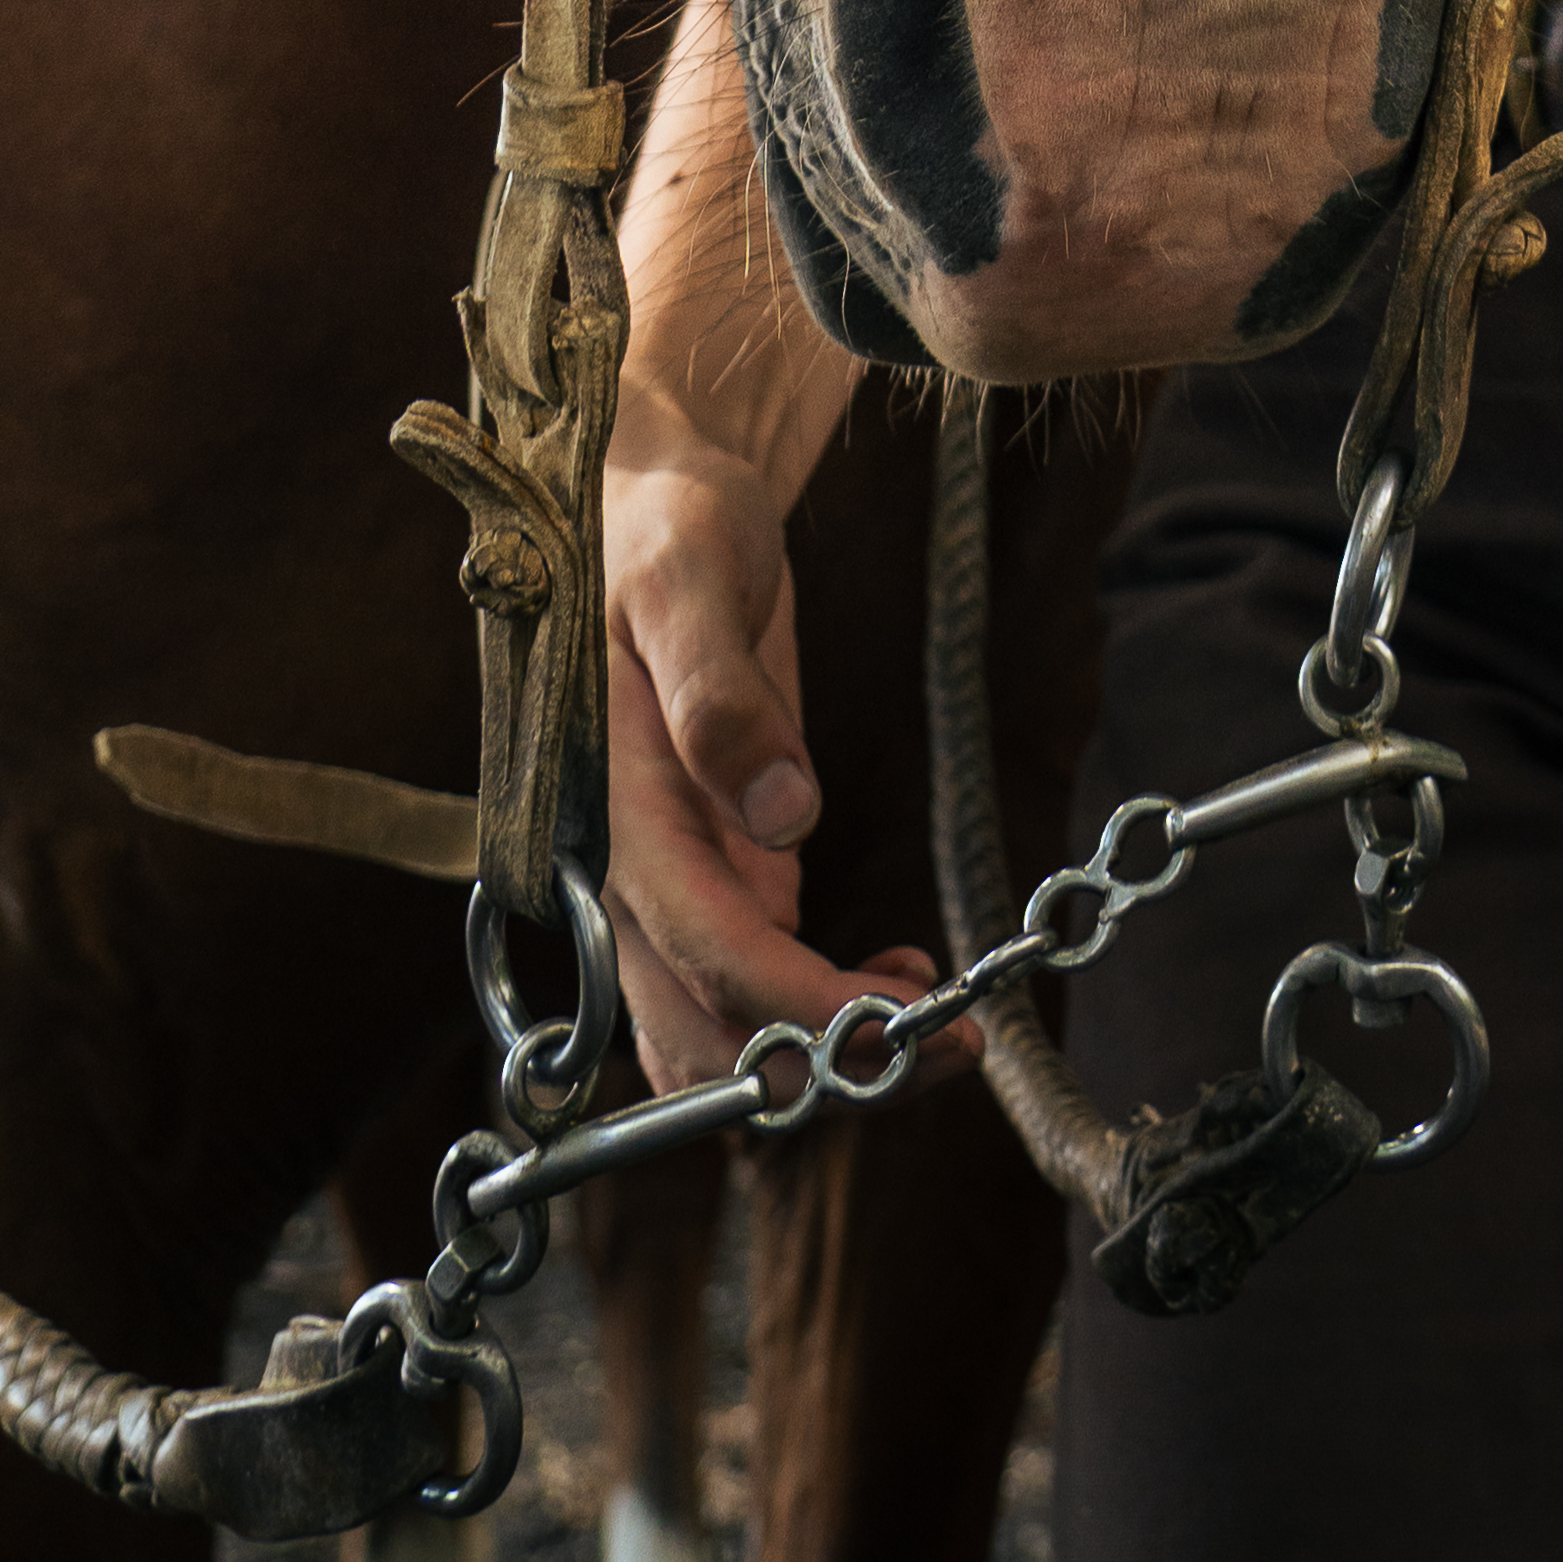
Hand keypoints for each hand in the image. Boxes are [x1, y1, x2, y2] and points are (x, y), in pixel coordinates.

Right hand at [599, 381, 977, 1095]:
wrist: (650, 500)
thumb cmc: (664, 525)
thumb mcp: (688, 577)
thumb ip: (719, 693)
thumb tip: (785, 812)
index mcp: (610, 810)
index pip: (702, 951)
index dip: (801, 1005)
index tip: (906, 1022)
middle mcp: (623, 872)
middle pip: (707, 1032)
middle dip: (822, 1062)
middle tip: (952, 1043)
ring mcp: (665, 883)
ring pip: (720, 1034)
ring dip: (822, 1057)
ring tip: (938, 1020)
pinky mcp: (711, 872)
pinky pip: (746, 985)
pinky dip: (817, 1012)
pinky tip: (900, 973)